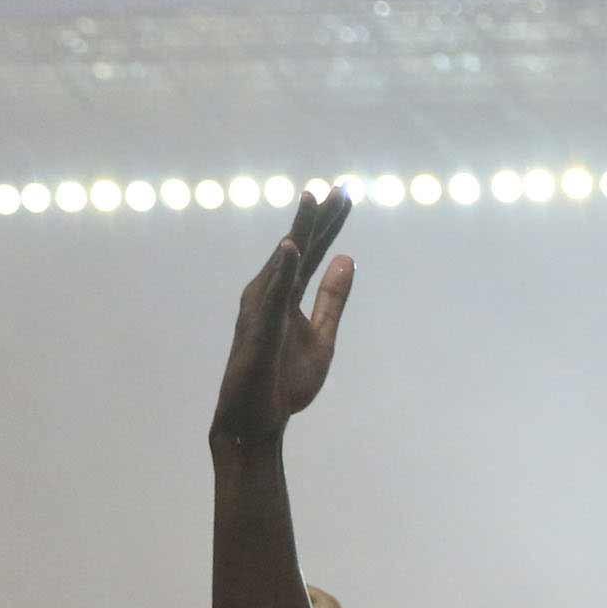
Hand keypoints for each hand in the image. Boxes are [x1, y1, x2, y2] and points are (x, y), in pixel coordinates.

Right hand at [213, 188, 355, 442]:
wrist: (260, 419)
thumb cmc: (285, 379)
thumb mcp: (323, 336)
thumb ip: (333, 299)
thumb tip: (347, 259)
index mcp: (286, 295)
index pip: (311, 253)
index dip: (329, 225)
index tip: (347, 195)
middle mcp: (269, 294)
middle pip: (298, 249)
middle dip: (318, 219)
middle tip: (339, 188)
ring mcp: (261, 310)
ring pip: (283, 264)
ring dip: (298, 231)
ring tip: (312, 200)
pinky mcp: (258, 330)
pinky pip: (272, 296)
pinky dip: (281, 270)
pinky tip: (292, 247)